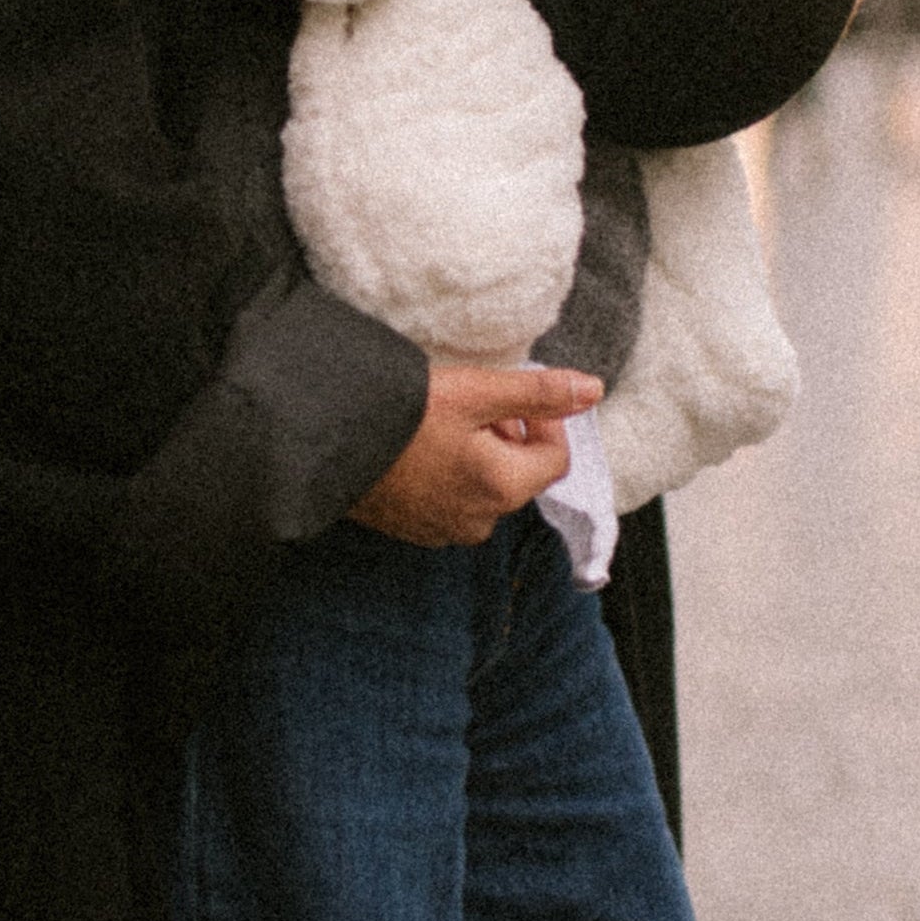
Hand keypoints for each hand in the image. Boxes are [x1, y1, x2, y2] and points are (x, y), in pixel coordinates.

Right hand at [347, 367, 601, 549]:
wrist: (326, 442)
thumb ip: (537, 393)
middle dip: (506, 437)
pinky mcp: (416, 531)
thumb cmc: (400, 415)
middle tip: (468, 408)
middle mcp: (480, 520)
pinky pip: (452, 501)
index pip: (556, 456)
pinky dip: (448, 476)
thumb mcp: (475, 391)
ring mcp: (445, 531)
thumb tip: (593, 390)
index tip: (508, 398)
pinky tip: (417, 450)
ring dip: (477, 457)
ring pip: (485, 487)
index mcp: (503, 488)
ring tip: (439, 427)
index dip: (541, 420)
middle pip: (519, 473)